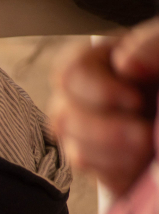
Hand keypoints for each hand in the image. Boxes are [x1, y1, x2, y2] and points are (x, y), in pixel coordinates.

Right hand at [49, 18, 158, 196]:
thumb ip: (153, 45)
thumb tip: (126, 62)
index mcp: (107, 63)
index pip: (69, 71)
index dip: (94, 88)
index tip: (134, 97)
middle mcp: (92, 97)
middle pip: (62, 113)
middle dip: (101, 128)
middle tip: (141, 132)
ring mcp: (92, 132)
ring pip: (71, 145)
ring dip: (109, 149)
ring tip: (144, 146)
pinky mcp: (103, 163)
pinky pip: (88, 168)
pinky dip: (113, 168)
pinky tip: (138, 162)